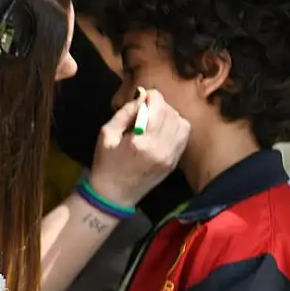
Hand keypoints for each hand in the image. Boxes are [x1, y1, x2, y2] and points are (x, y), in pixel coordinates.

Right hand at [89, 89, 190, 207]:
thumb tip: (141, 96)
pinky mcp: (174, 161)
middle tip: (145, 108)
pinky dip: (176, 126)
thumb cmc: (105, 163)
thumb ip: (125, 113)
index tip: (142, 96)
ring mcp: (171, 156)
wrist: (114, 195)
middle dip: (159, 105)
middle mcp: (161, 148)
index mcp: (141, 142)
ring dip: (169, 115)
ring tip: (154, 119)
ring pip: (181, 122)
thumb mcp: (107, 134)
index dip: (151, 96)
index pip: (158, 107)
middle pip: (170, 113)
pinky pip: (184, 136)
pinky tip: (162, 129)